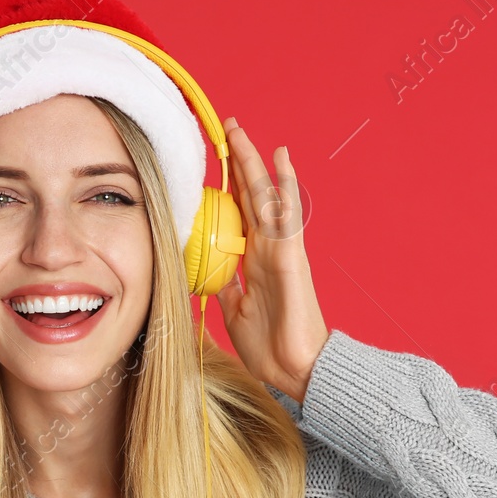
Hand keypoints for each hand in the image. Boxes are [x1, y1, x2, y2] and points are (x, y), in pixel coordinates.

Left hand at [214, 118, 329, 403]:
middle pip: (250, 195)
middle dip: (237, 162)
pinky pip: (286, 211)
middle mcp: (266, 248)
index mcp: (252, 260)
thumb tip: (202, 269)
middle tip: (226, 129)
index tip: (212, 163)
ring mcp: (279, 248)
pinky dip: (284, 182)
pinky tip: (280, 156)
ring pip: (264, 195)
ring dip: (252, 162)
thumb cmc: (270, 346)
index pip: (238, 213)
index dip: (227, 187)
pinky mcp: (290, 254)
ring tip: (240, 131)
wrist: (295, 369)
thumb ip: (222, 285)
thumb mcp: (233, 311)